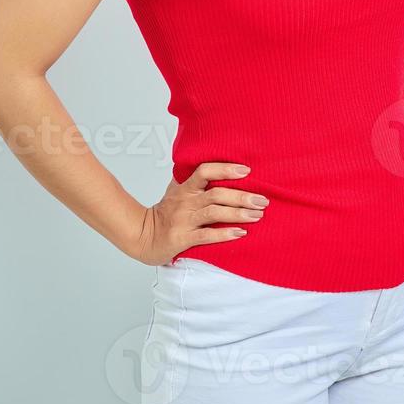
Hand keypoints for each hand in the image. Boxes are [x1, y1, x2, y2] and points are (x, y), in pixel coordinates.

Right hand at [124, 161, 268, 265]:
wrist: (142, 236)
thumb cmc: (164, 213)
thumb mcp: (176, 190)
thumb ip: (193, 179)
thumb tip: (217, 165)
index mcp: (185, 188)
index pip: (204, 171)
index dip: (225, 169)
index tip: (246, 170)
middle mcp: (185, 202)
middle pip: (216, 194)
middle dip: (242, 196)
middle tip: (262, 200)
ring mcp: (183, 220)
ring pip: (214, 213)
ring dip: (238, 214)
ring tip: (257, 215)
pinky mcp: (182, 239)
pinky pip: (205, 236)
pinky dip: (224, 234)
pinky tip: (240, 233)